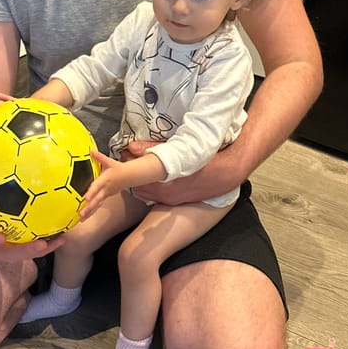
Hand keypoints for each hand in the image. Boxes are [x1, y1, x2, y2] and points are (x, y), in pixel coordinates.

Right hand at [0, 192, 63, 262]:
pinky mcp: (17, 245)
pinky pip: (32, 243)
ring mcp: (5, 248)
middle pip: (8, 254)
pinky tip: (65, 226)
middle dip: (24, 251)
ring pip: (24, 252)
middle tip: (40, 244)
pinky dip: (48, 237)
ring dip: (43, 247)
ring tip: (61, 238)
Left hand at [80, 150, 126, 219]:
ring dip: (89, 212)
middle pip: (97, 200)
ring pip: (97, 205)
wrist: (129, 176)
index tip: (85, 198)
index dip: (91, 192)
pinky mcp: (105, 198)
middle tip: (81, 213)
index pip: (97, 186)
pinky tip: (83, 218)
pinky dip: (91, 212)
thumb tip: (91, 151)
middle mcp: (105, 189)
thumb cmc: (117, 168)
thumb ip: (99, 157)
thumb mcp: (109, 161)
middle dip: (89, 207)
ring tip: (80, 219)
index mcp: (105, 180)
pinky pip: (98, 206)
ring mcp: (106, 195)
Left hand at [123, 140, 245, 203]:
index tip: (124, 155)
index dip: (126, 165)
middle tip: (128, 160)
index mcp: (164, 181)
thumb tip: (131, 147)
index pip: (134, 176)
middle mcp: (164, 194)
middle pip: (136, 186)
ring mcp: (168, 200)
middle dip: (130, 174)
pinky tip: (149, 177)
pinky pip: (152, 196)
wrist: (223, 176)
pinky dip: (147, 187)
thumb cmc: (201, 159)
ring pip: (143, 192)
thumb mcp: (177, 149)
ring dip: (138, 181)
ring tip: (138, 168)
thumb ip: (152, 148)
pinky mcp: (172, 202)